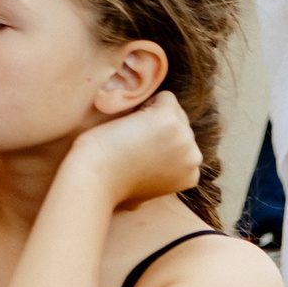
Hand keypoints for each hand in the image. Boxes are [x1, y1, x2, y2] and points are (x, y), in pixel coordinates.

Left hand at [66, 91, 201, 210]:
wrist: (93, 180)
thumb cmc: (109, 185)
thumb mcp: (144, 190)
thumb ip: (160, 178)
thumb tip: (158, 176)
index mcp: (191, 174)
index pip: (181, 139)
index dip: (155, 140)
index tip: (135, 155)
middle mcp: (193, 157)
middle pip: (180, 121)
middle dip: (154, 125)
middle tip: (128, 145)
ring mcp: (185, 138)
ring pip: (171, 107)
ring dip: (148, 114)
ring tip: (127, 137)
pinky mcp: (169, 121)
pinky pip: (163, 96)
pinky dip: (144, 103)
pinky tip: (127, 124)